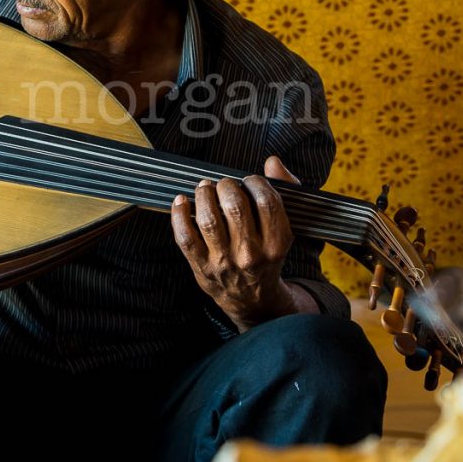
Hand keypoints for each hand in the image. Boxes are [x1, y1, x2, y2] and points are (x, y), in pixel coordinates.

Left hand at [171, 155, 308, 330]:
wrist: (253, 299)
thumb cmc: (267, 255)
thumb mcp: (283, 228)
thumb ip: (284, 191)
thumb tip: (273, 162)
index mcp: (276, 243)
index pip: (266, 202)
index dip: (255, 182)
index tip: (248, 180)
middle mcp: (250, 254)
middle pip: (235, 207)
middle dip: (226, 186)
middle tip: (224, 184)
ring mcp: (224, 262)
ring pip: (208, 219)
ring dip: (203, 195)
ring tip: (205, 188)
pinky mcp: (201, 267)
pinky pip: (185, 237)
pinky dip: (179, 215)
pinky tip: (181, 201)